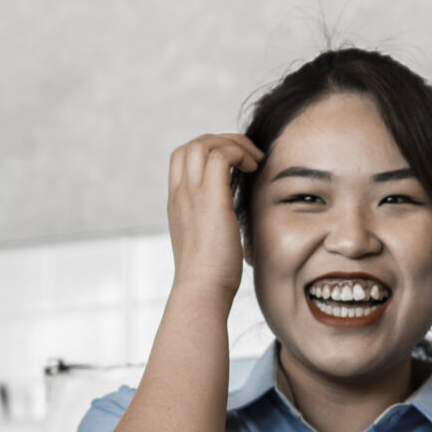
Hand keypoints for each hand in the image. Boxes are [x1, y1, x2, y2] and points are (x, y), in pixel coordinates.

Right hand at [164, 133, 261, 303]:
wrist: (201, 290)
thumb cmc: (210, 275)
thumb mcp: (205, 241)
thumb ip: (212, 222)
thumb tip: (231, 219)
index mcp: (176, 203)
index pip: (183, 158)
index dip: (208, 150)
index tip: (233, 164)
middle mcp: (180, 194)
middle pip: (192, 145)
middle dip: (222, 141)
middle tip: (247, 156)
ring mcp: (192, 194)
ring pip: (205, 144)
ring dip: (234, 144)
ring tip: (254, 159)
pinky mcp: (211, 198)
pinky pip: (222, 155)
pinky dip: (240, 153)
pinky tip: (254, 168)